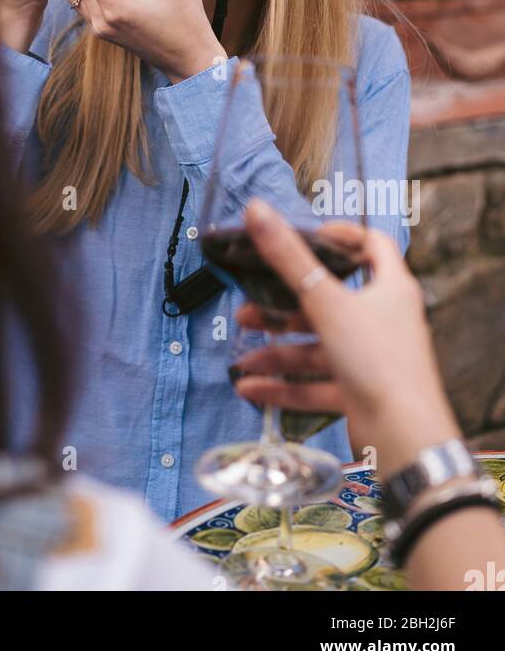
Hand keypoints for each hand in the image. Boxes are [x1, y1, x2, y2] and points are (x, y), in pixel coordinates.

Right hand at [232, 201, 459, 476]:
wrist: (405, 439)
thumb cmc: (379, 362)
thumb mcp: (327, 302)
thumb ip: (288, 258)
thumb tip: (257, 211)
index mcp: (389, 288)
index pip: (371, 246)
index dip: (341, 236)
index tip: (305, 236)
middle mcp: (383, 320)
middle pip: (330, 301)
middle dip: (285, 306)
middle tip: (250, 304)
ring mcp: (372, 359)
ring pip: (318, 347)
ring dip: (278, 351)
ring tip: (244, 355)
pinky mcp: (360, 392)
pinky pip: (316, 384)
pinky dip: (285, 385)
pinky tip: (251, 388)